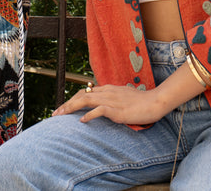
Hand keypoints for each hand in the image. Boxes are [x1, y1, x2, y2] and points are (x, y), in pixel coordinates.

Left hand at [52, 82, 169, 125]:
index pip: (85, 92)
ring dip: (71, 108)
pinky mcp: (117, 109)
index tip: (63, 108)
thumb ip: (111, 99)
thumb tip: (101, 106)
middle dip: (66, 104)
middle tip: (55, 113)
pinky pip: (100, 110)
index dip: (72, 99)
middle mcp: (107, 92)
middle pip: (81, 95)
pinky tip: (82, 121)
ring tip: (61, 115)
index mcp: (108, 89)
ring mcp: (112, 99)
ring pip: (86, 100)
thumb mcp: (123, 98)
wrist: (155, 102)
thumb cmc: (141, 102)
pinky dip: (89, 115)